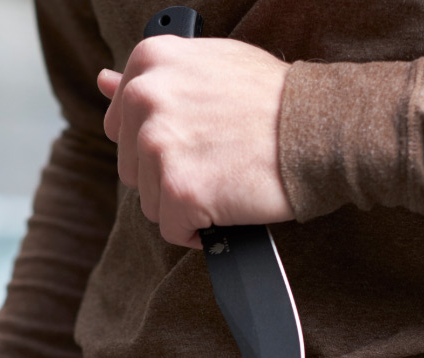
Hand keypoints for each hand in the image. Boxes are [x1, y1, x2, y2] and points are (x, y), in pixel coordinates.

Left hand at [98, 36, 292, 248]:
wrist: (320, 127)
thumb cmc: (274, 100)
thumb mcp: (210, 66)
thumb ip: (156, 78)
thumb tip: (104, 83)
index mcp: (150, 61)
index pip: (121, 123)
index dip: (159, 142)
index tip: (192, 141)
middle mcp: (145, 97)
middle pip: (132, 167)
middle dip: (170, 174)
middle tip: (218, 159)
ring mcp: (158, 145)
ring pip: (151, 201)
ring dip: (187, 202)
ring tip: (227, 177)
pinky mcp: (178, 189)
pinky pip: (174, 230)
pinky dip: (200, 230)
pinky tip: (228, 206)